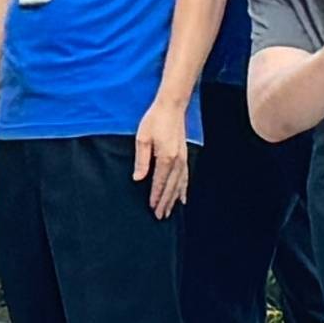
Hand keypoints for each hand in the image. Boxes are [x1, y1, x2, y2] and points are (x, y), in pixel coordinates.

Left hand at [133, 93, 191, 217]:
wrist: (171, 106)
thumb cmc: (155, 120)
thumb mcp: (142, 139)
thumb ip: (141, 160)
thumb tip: (138, 179)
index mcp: (165, 157)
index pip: (159, 182)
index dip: (155, 196)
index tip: (152, 208)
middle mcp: (177, 160)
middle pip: (171, 187)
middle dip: (165, 202)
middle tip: (160, 216)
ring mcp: (183, 158)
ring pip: (179, 184)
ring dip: (174, 198)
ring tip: (170, 211)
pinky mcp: (184, 155)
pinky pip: (185, 176)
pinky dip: (184, 188)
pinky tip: (183, 197)